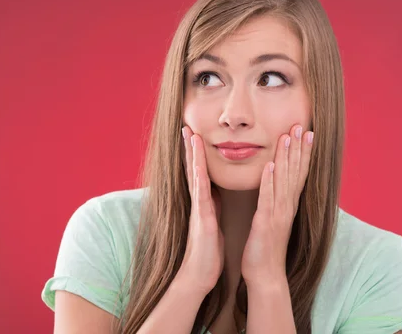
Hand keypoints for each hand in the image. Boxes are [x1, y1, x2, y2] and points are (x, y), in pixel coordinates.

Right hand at [176, 126, 223, 295]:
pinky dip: (199, 178)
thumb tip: (214, 191)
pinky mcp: (202, 219)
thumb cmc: (208, 251)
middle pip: (193, 169)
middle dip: (190, 147)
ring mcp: (199, 209)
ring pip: (195, 176)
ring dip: (192, 156)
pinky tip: (197, 165)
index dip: (197, 153)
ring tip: (190, 135)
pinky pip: (201, 195)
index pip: (200, 172)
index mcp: (205, 202)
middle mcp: (199, 202)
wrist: (200, 275)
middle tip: (186, 126)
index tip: (195, 133)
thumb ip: (212, 205)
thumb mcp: (212, 222)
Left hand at [241, 124, 313, 288]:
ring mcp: (278, 214)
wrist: (265, 274)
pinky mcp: (265, 222)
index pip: (299, 173)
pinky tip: (270, 165)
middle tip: (301, 125)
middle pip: (296, 172)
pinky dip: (269, 181)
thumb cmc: (266, 246)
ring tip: (288, 136)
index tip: (306, 131)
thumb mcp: (272, 218)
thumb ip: (276, 200)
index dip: (303, 152)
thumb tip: (276, 183)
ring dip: (286, 158)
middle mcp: (287, 206)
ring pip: (284, 180)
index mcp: (288, 204)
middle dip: (299, 148)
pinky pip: (268, 198)